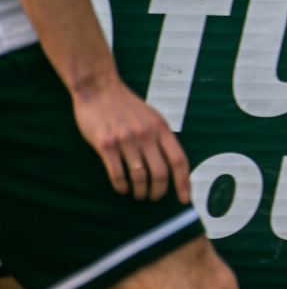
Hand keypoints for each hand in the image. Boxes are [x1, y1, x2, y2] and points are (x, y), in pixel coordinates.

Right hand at [72, 75, 190, 202]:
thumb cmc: (127, 106)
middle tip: (153, 197)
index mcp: (162, 129)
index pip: (179, 161)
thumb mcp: (153, 117)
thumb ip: (162, 138)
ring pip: (139, 177)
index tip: (184, 199)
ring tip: (138, 195)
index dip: (184, 182)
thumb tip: (173, 165)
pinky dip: (122, 186)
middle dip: (159, 191)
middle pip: (160, 173)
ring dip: (140, 192)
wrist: (99, 89)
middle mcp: (146, 135)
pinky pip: (117, 174)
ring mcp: (125, 140)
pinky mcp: (105, 145)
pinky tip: (122, 189)